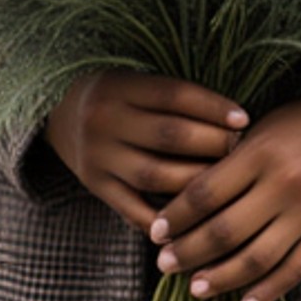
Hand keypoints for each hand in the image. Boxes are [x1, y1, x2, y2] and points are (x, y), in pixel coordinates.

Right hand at [43, 72, 249, 235]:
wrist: (57, 111)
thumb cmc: (116, 93)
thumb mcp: (135, 80)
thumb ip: (174, 98)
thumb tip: (235, 119)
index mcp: (119, 87)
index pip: (174, 95)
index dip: (212, 106)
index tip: (244, 117)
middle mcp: (105, 120)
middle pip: (169, 136)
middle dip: (212, 144)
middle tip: (242, 150)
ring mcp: (98, 157)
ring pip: (155, 176)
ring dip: (196, 182)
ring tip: (227, 182)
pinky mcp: (95, 187)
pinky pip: (135, 210)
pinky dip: (167, 218)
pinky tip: (196, 220)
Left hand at [148, 89, 300, 300]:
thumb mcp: (263, 129)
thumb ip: (231, 162)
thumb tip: (188, 204)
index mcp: (260, 151)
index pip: (205, 193)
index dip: (175, 216)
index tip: (154, 232)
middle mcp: (283, 184)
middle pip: (224, 231)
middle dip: (188, 252)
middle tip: (163, 264)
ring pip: (256, 258)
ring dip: (220, 279)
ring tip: (194, 288)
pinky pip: (294, 269)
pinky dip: (267, 292)